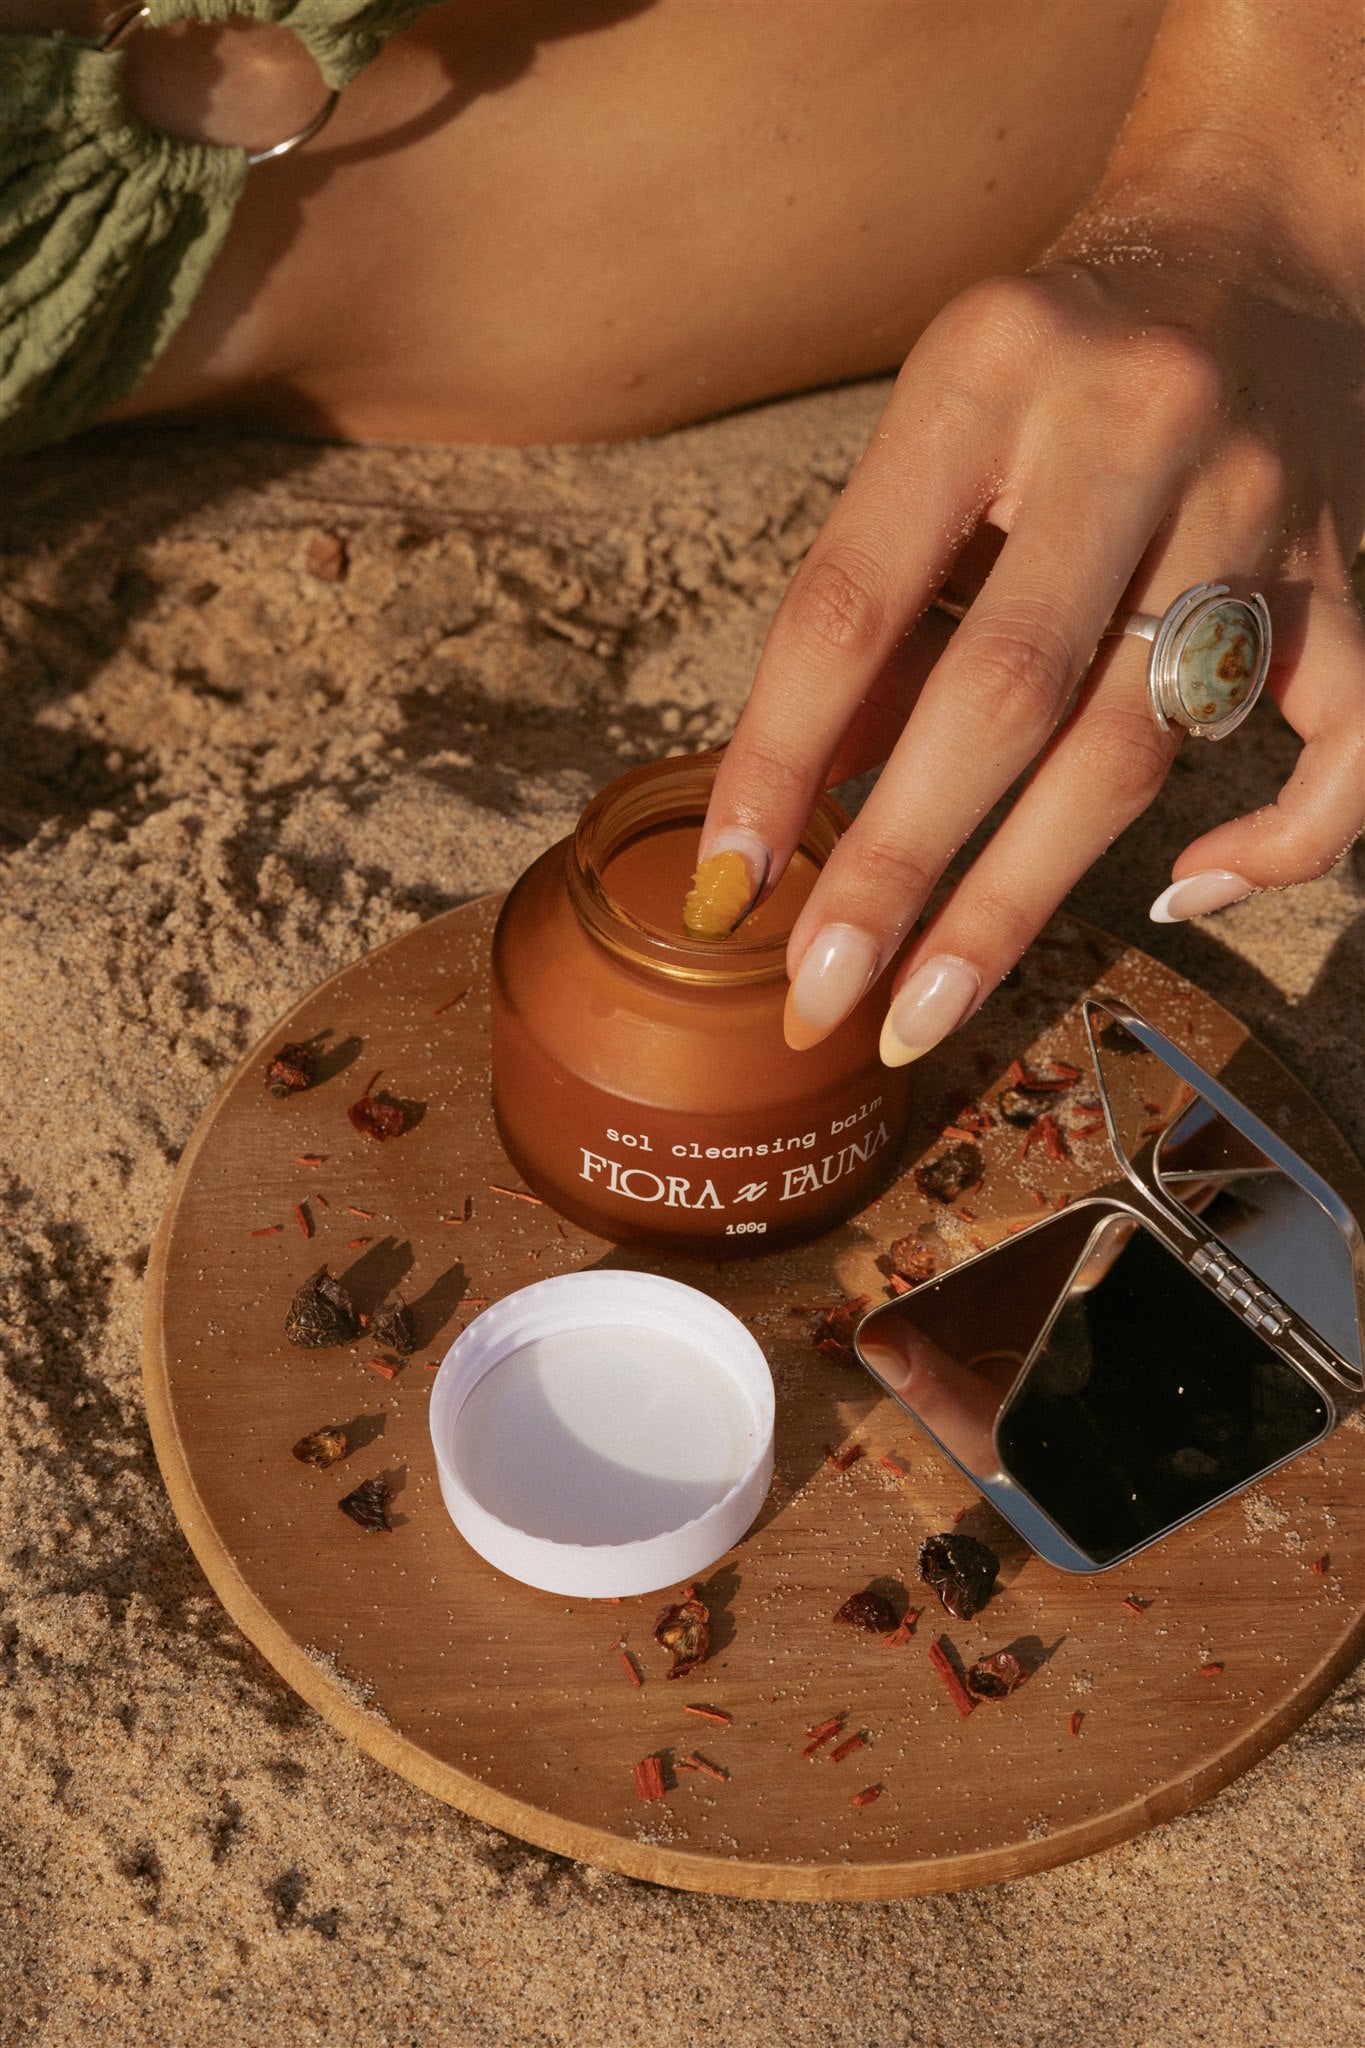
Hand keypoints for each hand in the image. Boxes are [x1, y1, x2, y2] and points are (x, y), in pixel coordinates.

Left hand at [700, 230, 1364, 1065]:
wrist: (1251, 232)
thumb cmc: (1049, 360)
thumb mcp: (932, 432)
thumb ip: (875, 607)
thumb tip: (795, 809)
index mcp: (986, 376)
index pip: (854, 600)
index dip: (780, 757)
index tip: (728, 884)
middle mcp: (1130, 430)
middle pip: (1006, 695)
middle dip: (900, 867)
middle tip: (825, 993)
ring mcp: (1256, 501)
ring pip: (1139, 743)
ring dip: (1022, 896)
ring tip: (925, 1008)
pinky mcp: (1345, 561)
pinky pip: (1342, 737)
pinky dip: (1276, 843)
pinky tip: (1181, 904)